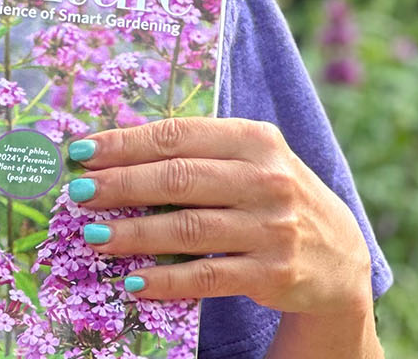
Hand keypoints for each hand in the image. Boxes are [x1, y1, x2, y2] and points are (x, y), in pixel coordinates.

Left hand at [63, 116, 371, 317]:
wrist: (339, 256)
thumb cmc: (273, 196)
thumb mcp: (250, 160)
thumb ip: (196, 152)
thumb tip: (113, 150)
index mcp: (256, 139)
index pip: (178, 136)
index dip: (125, 144)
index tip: (82, 152)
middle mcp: (268, 179)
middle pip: (178, 179)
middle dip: (120, 186)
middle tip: (78, 193)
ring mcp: (273, 227)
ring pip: (187, 229)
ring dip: (133, 234)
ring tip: (92, 237)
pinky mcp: (273, 273)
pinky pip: (207, 276)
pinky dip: (167, 280)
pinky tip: (133, 281)